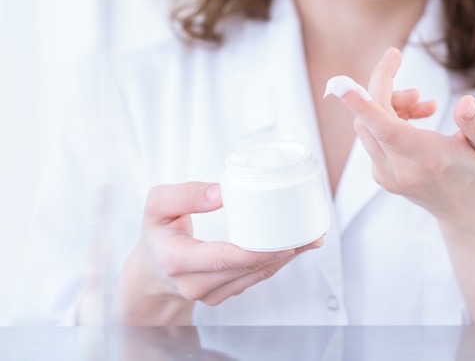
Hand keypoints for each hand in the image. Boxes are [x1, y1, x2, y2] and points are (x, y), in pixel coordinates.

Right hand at [114, 182, 322, 324]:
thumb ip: (184, 194)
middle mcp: (195, 284)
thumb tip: (221, 192)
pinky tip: (294, 247)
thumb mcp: (157, 206)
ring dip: (286, 259)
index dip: (256, 253)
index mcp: (177, 261)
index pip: (222, 259)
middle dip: (283, 253)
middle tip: (311, 233)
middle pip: (247, 269)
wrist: (151, 270)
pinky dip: (276, 263)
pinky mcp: (223, 294)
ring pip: (256, 276)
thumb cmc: (157, 233)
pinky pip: (255, 279)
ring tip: (311, 238)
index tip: (285, 242)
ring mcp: (210, 294)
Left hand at [330, 47, 474, 231]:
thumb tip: (466, 103)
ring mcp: (386, 176)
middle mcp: (401, 171)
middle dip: (387, 92)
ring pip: (368, 126)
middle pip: (372, 119)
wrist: (467, 211)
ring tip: (423, 105)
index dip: (364, 105)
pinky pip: (371, 137)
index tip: (341, 85)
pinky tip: (415, 120)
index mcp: (428, 160)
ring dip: (389, 106)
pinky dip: (387, 120)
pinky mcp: (380, 175)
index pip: (387, 130)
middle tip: (417, 92)